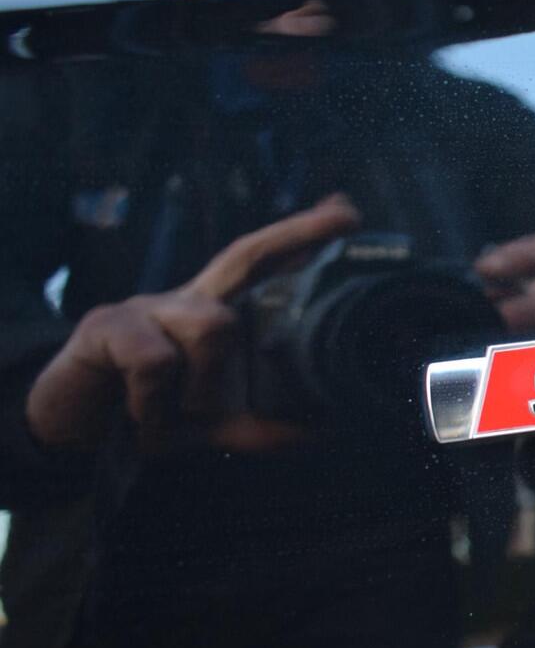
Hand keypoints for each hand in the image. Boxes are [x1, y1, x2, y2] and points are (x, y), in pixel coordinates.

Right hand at [25, 194, 359, 452]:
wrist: (73, 436)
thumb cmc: (152, 413)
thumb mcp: (216, 426)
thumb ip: (263, 426)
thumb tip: (323, 430)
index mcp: (215, 316)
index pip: (264, 268)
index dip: (302, 240)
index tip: (348, 211)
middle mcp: (186, 300)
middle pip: (245, 254)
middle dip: (298, 233)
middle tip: (346, 216)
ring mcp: (145, 307)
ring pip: (212, 324)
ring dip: (207, 383)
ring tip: (184, 416)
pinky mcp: (105, 328)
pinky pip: (155, 361)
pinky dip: (156, 402)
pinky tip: (145, 420)